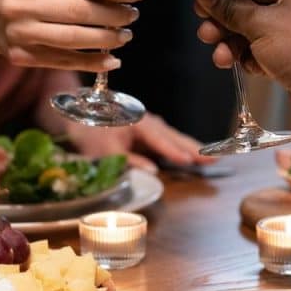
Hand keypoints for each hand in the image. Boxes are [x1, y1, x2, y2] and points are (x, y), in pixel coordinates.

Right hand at [0, 0, 142, 71]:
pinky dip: (92, 63)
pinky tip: (111, 61)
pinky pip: (64, 62)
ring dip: (106, 39)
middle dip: (113, 15)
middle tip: (132, 15)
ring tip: (125, 35)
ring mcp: (21, 34)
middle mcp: (21, 6)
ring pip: (73, 39)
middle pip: (78, 12)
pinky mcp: (23, 57)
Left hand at [65, 114, 216, 172]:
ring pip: (173, 137)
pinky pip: (167, 140)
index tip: (190, 160)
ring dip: (190, 147)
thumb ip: (129, 162)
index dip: (174, 150)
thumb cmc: (88, 134)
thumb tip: (153, 172)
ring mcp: (148, 125)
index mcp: (136, 122)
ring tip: (210, 158)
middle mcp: (146, 121)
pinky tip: (191, 155)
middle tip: (214, 158)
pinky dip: (180, 147)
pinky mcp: (146, 132)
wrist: (76, 118)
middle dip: (193, 148)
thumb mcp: (104, 152)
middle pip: (173, 136)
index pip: (159, 139)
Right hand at [194, 0, 290, 130]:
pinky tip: (235, 64)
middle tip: (206, 31)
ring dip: (233, 44)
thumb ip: (230, 9)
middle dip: (225, 22)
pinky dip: (248, 58)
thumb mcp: (261, 24)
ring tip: (219, 55)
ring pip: (254, 32)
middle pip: (250, 7)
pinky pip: (263, 52)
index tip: (202, 2)